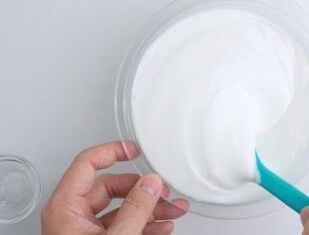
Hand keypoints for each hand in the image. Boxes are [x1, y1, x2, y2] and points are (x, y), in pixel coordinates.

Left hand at [41, 141, 188, 234]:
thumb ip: (136, 209)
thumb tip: (151, 183)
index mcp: (66, 208)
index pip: (88, 164)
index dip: (113, 151)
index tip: (134, 149)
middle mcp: (73, 216)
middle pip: (112, 187)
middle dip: (144, 189)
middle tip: (164, 190)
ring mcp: (86, 231)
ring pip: (122, 207)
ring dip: (151, 208)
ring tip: (174, 209)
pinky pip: (124, 225)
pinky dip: (146, 224)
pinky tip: (163, 225)